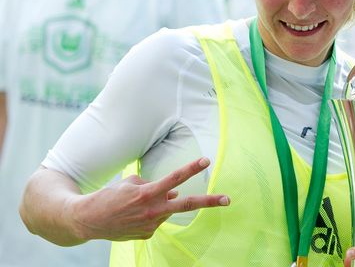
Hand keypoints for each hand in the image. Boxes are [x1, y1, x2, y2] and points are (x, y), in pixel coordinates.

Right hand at [69, 157, 228, 240]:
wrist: (86, 220)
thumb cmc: (108, 196)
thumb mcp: (129, 184)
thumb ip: (153, 186)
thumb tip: (173, 193)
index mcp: (148, 193)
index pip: (175, 178)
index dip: (191, 169)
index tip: (206, 161)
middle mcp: (153, 210)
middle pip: (187, 204)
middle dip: (209, 201)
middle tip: (227, 199)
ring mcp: (151, 225)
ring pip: (166, 210)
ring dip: (160, 205)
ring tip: (136, 205)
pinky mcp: (147, 235)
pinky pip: (156, 221)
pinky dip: (149, 215)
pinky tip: (132, 216)